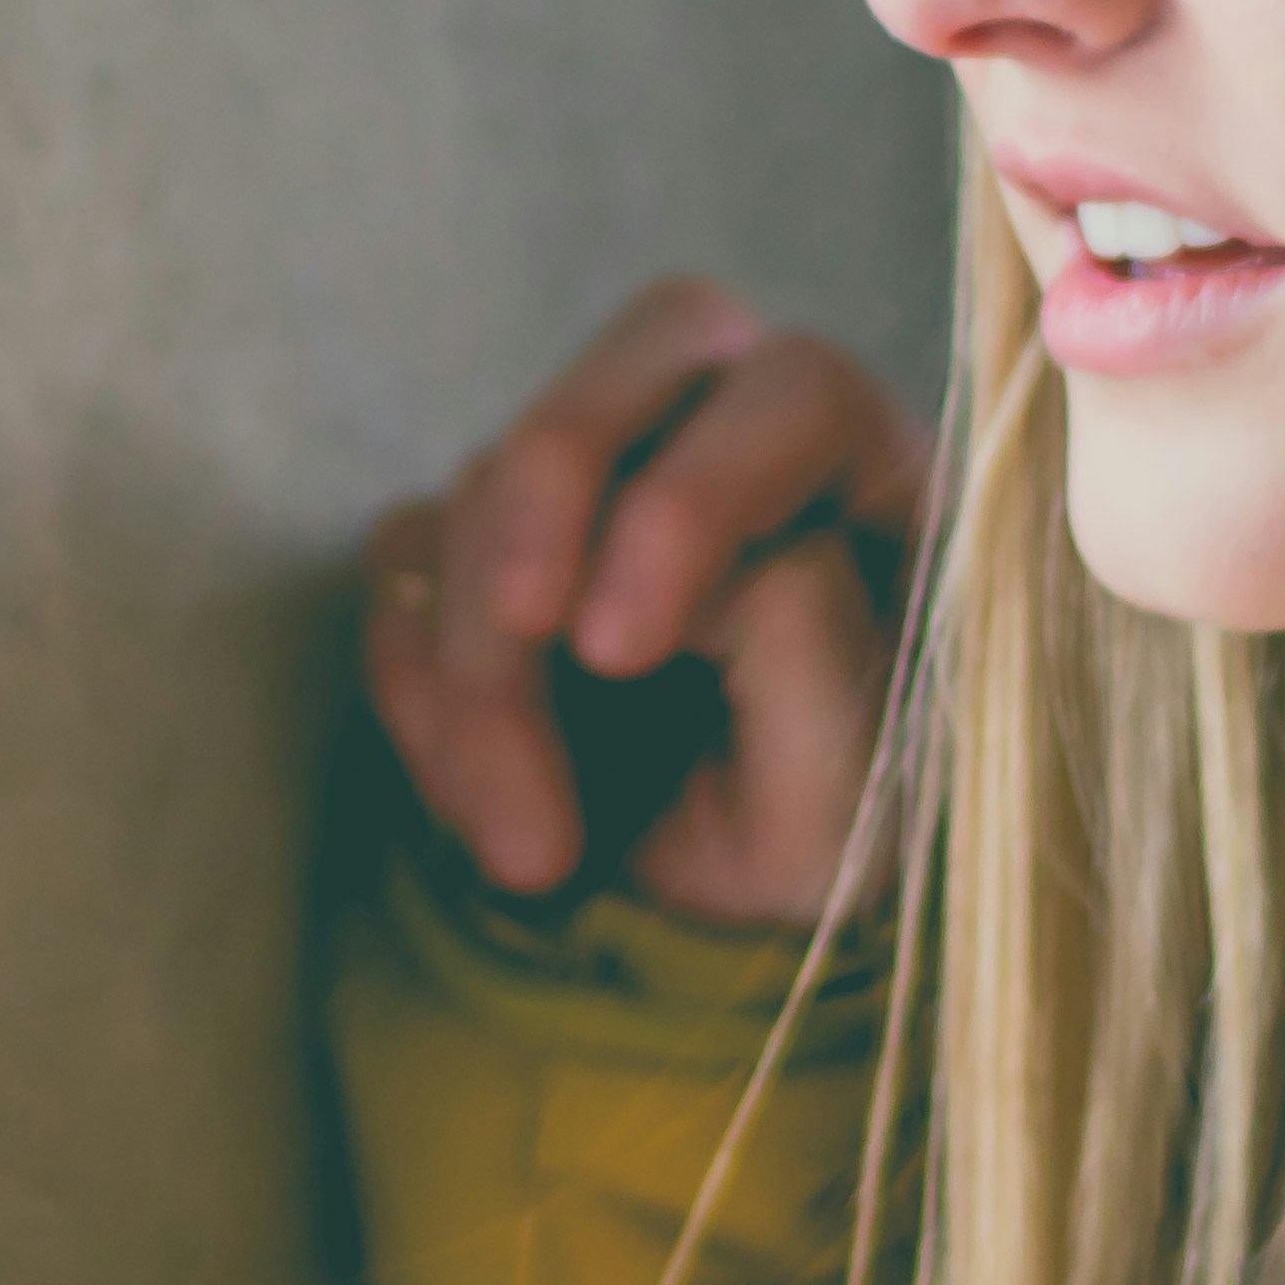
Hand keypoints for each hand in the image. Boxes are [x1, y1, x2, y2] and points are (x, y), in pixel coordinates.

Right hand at [358, 278, 927, 926]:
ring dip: (483, 666)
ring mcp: (608, 473)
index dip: (692, 499)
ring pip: (497, 473)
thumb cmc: (833, 849)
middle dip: (552, 495)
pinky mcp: (495, 538)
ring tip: (531, 850)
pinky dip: (419, 683)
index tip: (614, 650)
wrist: (732, 932)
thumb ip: (816, 661)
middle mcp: (745, 434)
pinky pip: (411, 555)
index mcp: (873, 474)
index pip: (792, 393)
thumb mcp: (856, 801)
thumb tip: (724, 570)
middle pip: (640, 351)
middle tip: (522, 637)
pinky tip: (477, 804)